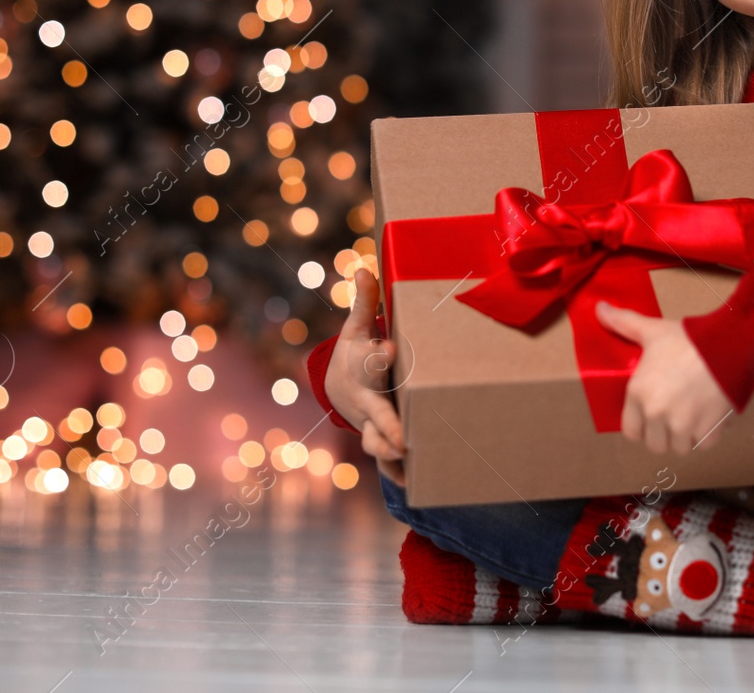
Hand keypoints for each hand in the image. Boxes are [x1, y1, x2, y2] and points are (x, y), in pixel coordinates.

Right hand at [325, 266, 407, 477]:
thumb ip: (364, 301)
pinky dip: (398, 474)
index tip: (388, 348)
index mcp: (364, 370)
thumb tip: (363, 265)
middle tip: (401, 439)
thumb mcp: (357, 328)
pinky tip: (415, 487)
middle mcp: (367, 401)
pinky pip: (388, 461)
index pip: (369, 361)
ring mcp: (373, 423)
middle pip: (376, 414)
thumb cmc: (355, 353)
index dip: (378, 355)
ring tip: (408, 467)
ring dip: (391, 455)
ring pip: (378, 442)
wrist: (338, 389)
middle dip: (387, 425)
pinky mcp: (382, 439)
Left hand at [595, 300, 734, 454]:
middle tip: (673, 416)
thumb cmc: (689, 339)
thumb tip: (600, 309)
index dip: (641, 425)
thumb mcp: (653, 330)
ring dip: (684, 437)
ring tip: (691, 417)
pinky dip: (707, 435)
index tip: (651, 416)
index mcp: (638, 394)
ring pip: (679, 447)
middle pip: (655, 444)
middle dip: (662, 434)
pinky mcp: (708, 431)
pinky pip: (703, 444)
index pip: (631, 431)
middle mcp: (656, 414)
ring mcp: (683, 426)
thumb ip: (623, 323)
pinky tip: (709, 416)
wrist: (729, 346)